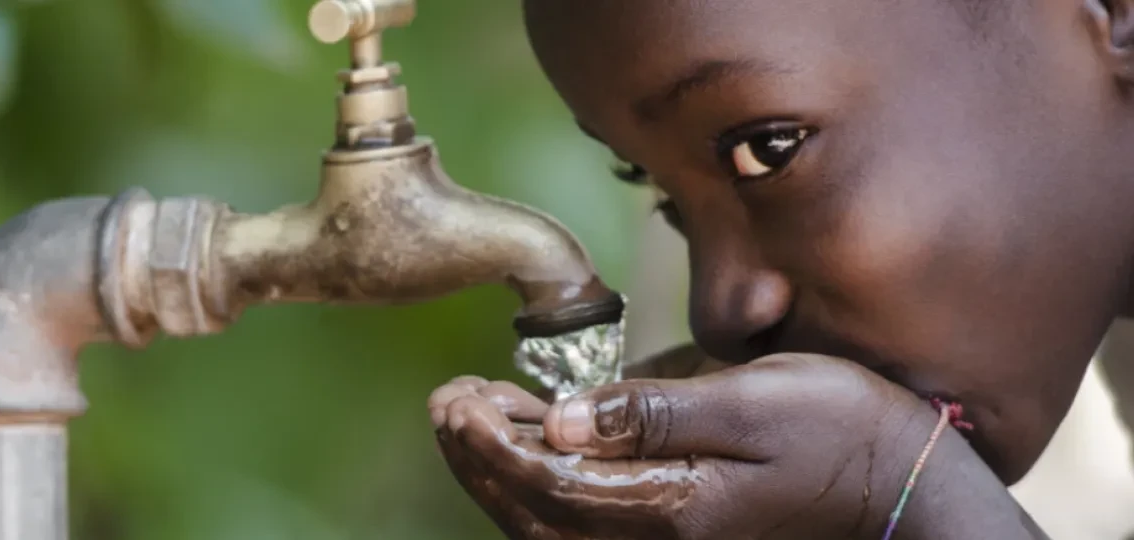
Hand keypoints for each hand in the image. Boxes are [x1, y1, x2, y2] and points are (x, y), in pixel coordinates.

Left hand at [428, 354, 987, 539]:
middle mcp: (658, 538)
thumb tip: (563, 420)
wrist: (900, 485)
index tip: (456, 400)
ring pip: (553, 524)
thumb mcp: (754, 404)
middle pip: (536, 515)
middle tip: (448, 402)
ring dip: (503, 471)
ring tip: (472, 413)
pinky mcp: (677, 525)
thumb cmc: (839, 432)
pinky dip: (543, 481)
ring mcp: (667, 539)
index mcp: (672, 507)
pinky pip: (586, 517)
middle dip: (480, 460)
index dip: (491, 446)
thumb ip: (655, 413)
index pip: (549, 486)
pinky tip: (534, 436)